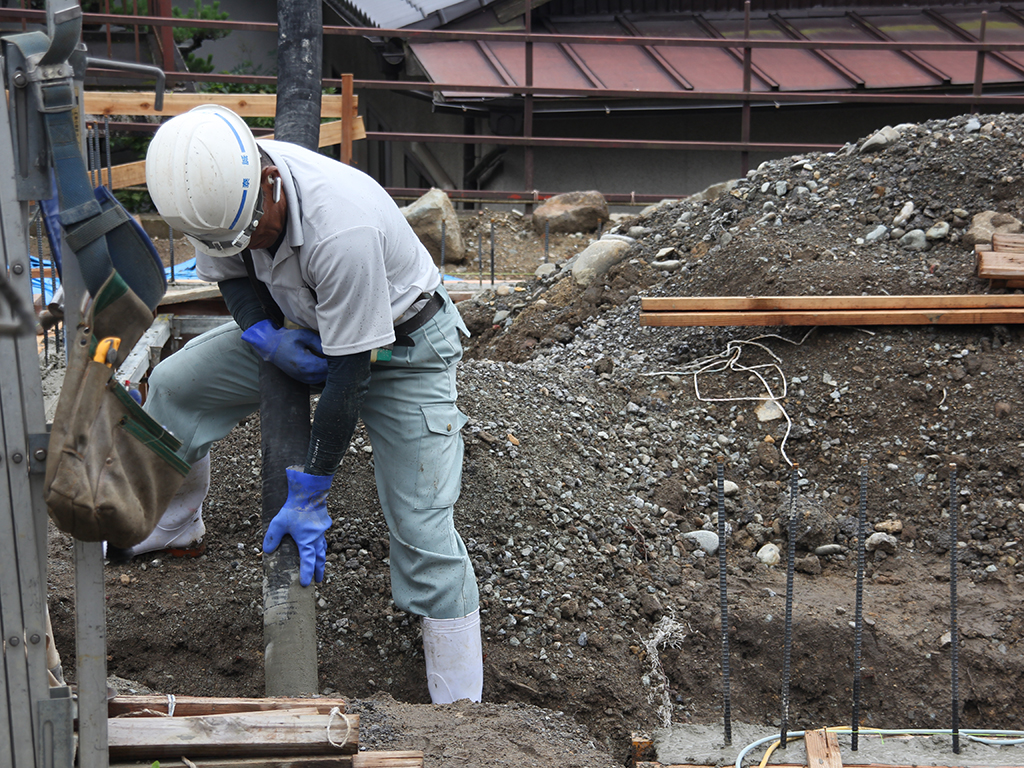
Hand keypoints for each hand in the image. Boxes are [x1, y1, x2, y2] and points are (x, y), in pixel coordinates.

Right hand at [241, 319, 327, 384]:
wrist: (271, 348)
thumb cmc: (287, 339)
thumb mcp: (304, 336)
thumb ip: (319, 344)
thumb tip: (332, 350)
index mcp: (307, 363)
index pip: (329, 366)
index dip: (335, 360)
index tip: (338, 352)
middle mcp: (305, 374)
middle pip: (328, 374)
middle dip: (333, 365)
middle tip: (335, 354)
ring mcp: (303, 378)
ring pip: (323, 378)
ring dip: (327, 370)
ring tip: (328, 358)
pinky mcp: (301, 379)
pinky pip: (317, 379)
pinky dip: (321, 373)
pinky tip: (321, 363)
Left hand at [263, 467, 332, 585]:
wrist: (310, 491)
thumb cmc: (294, 507)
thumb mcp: (278, 523)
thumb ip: (272, 538)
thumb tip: (267, 551)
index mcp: (306, 541)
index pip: (308, 561)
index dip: (307, 573)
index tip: (306, 584)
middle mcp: (316, 538)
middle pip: (320, 558)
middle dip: (318, 570)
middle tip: (319, 580)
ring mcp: (321, 530)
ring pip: (323, 548)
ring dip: (321, 558)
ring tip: (320, 565)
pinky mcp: (323, 523)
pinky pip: (322, 538)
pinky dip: (321, 544)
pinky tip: (317, 543)